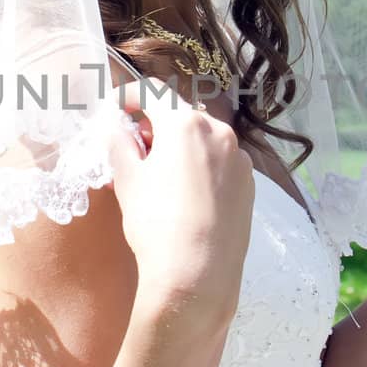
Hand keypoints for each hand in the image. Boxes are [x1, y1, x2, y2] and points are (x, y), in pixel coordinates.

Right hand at [108, 77, 254, 324]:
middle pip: (181, 116)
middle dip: (157, 126)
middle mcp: (219, 132)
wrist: (197, 274)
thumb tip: (116, 129)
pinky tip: (187, 196)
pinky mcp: (250, 185)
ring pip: (204, 141)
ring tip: (161, 176)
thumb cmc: (155, 223)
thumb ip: (119, 144)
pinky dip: (202, 168)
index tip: (116, 108)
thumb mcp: (127, 180)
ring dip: (181, 147)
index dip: (130, 96)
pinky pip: (220, 164)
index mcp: (186, 123)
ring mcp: (239, 159)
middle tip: (135, 149)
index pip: (153, 92)